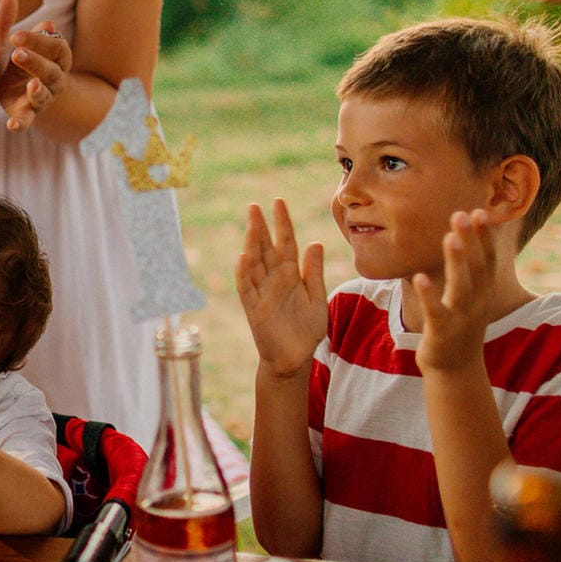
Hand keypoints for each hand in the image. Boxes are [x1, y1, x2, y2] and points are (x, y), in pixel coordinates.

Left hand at [0, 22, 71, 132]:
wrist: (22, 89)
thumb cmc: (27, 61)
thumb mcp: (27, 46)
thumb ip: (33, 35)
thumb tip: (48, 23)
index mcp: (59, 59)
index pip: (56, 47)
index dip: (38, 41)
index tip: (15, 35)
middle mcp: (55, 80)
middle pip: (50, 71)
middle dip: (35, 62)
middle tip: (16, 53)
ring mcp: (43, 98)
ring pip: (43, 96)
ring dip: (38, 91)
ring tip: (32, 85)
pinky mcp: (28, 113)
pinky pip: (26, 120)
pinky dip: (20, 124)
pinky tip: (11, 125)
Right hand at [235, 199, 327, 378]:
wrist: (296, 359)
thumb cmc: (306, 330)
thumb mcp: (317, 297)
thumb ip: (314, 272)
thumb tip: (315, 243)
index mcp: (290, 274)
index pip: (285, 243)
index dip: (282, 223)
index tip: (278, 202)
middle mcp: (273, 280)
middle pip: (265, 248)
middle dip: (260, 227)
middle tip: (254, 206)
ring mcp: (262, 293)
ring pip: (253, 263)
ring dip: (251, 243)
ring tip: (250, 224)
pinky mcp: (255, 309)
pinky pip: (247, 288)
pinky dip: (244, 273)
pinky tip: (244, 257)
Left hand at [410, 210, 500, 376]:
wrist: (455, 368)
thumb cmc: (459, 324)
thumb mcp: (470, 296)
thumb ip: (469, 270)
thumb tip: (463, 236)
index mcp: (483, 292)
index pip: (488, 259)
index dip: (485, 236)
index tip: (480, 210)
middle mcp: (477, 303)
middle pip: (477, 267)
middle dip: (471, 240)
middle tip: (463, 214)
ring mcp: (461, 318)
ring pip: (461, 286)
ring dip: (456, 261)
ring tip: (450, 237)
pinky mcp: (442, 332)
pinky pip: (436, 311)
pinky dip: (429, 294)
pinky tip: (420, 277)